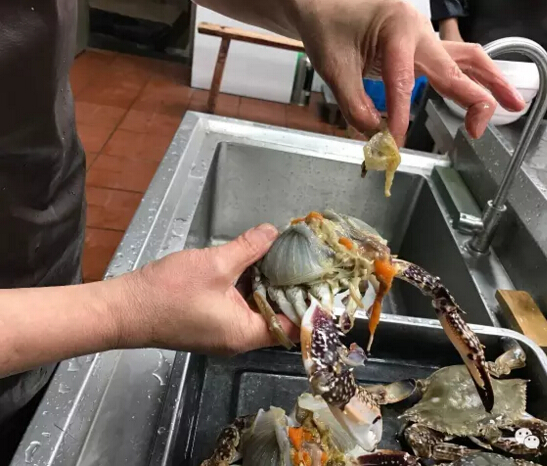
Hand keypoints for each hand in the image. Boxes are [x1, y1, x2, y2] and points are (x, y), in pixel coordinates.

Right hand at [122, 224, 298, 355]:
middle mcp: (238, 338)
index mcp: (245, 333)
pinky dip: (247, 285)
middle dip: (288, 288)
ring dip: (266, 283)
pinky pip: (238, 304)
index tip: (319, 281)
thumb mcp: (215, 264)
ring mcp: (223, 330)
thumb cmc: (168, 293)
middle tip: (303, 261)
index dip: (306, 305)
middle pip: (275, 315)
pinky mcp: (210, 321)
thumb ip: (248, 248)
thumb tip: (272, 232)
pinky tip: (252, 261)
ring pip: (255, 307)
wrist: (124, 309)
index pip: (290, 326)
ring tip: (283, 256)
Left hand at [293, 0, 524, 142]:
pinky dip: (473, 78)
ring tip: (513, 105)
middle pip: (458, 65)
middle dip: (474, 99)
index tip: (395, 140)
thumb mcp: (334, 67)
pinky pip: (455, 61)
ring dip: (491, 82)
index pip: (403, 81)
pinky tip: (486, 94)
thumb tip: (375, 134)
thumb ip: (354, 104)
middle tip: (479, 130)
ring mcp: (424, 36)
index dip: (400, 114)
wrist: (325, 6)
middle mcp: (418, 30)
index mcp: (396, 28)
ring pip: (467, 58)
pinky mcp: (423, 47)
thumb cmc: (328, 29)